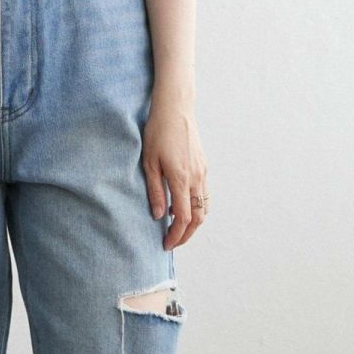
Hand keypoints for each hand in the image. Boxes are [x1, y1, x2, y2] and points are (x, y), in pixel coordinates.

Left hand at [141, 95, 208, 249]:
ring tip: (177, 227)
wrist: (175, 109)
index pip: (183, 218)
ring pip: (204, 206)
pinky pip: (203, 193)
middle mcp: (196, 178)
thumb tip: (159, 215)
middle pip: (198, 217)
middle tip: (173, 242)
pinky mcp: (203, 166)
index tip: (166, 244)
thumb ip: (155, 191)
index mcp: (181, 179)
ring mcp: (202, 172)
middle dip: (187, 234)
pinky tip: (181, 206)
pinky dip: (195, 206)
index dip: (175, 235)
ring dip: (193, 222)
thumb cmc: (158, 132)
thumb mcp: (149, 163)